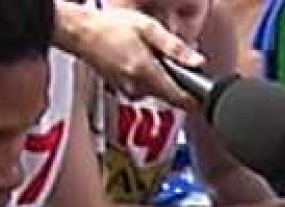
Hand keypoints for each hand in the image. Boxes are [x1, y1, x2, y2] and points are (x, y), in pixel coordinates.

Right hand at [63, 4, 204, 107]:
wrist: (79, 31)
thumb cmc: (109, 27)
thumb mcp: (149, 28)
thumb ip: (175, 47)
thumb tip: (197, 61)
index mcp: (145, 73)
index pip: (179, 99)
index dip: (196, 100)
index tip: (205, 96)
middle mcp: (136, 88)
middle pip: (170, 98)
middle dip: (180, 87)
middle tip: (182, 67)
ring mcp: (128, 91)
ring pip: (157, 94)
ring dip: (164, 81)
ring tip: (157, 60)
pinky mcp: (122, 90)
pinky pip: (144, 90)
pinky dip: (149, 80)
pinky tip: (143, 63)